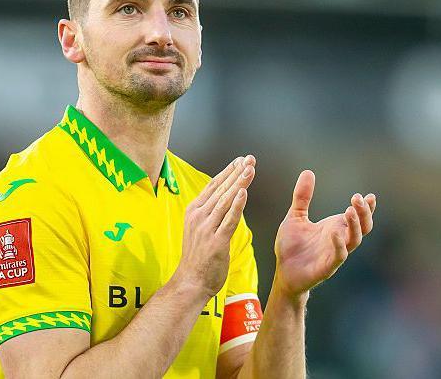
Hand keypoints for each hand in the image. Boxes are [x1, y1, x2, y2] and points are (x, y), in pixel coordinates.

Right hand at [172, 155, 256, 297]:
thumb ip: (210, 213)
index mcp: (194, 211)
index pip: (213, 186)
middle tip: (249, 159)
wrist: (191, 281)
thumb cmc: (197, 257)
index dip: (228, 172)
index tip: (240, 160)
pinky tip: (243, 193)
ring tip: (250, 169)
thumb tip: (224, 198)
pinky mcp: (216, 241)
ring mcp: (206, 228)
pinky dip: (237, 205)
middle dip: (236, 172)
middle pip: (221, 189)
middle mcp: (198, 216)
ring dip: (239, 183)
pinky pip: (228, 220)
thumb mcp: (199, 229)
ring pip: (226, 201)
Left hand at [272, 170, 375, 298]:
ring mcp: (334, 254)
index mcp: (335, 228)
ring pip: (354, 240)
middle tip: (358, 198)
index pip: (358, 216)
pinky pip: (338, 257)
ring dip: (354, 226)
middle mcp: (339, 240)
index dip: (367, 207)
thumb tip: (308, 171)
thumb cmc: (291, 246)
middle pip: (363, 227)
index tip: (370, 195)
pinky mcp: (326, 267)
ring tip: (349, 211)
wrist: (282, 271)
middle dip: (364, 213)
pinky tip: (334, 233)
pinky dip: (339, 245)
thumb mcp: (295, 216)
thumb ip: (302, 197)